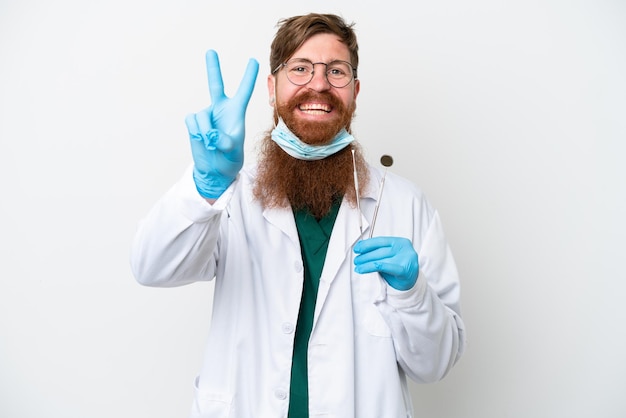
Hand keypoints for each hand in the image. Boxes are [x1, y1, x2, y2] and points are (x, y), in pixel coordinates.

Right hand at [185, 50, 258, 197]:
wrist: (214, 170)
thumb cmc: (229, 160)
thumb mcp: (233, 152)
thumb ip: (224, 142)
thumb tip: (211, 133)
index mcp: (236, 113)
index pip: (244, 91)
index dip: (248, 76)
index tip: (254, 60)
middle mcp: (221, 110)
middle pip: (215, 84)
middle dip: (213, 68)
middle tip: (210, 51)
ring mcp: (206, 115)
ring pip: (202, 115)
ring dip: (206, 131)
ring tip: (211, 143)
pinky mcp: (194, 122)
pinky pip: (193, 121)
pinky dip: (197, 132)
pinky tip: (202, 140)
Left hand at [353, 237, 418, 290]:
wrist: (412, 281)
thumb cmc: (399, 266)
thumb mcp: (391, 255)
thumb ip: (379, 250)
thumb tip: (360, 246)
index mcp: (400, 242)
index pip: (380, 241)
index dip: (367, 244)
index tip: (357, 248)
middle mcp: (404, 249)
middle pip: (379, 251)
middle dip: (365, 256)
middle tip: (356, 260)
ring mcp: (405, 259)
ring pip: (380, 260)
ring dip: (365, 263)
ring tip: (358, 266)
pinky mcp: (404, 271)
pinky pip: (385, 267)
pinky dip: (371, 267)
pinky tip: (363, 269)